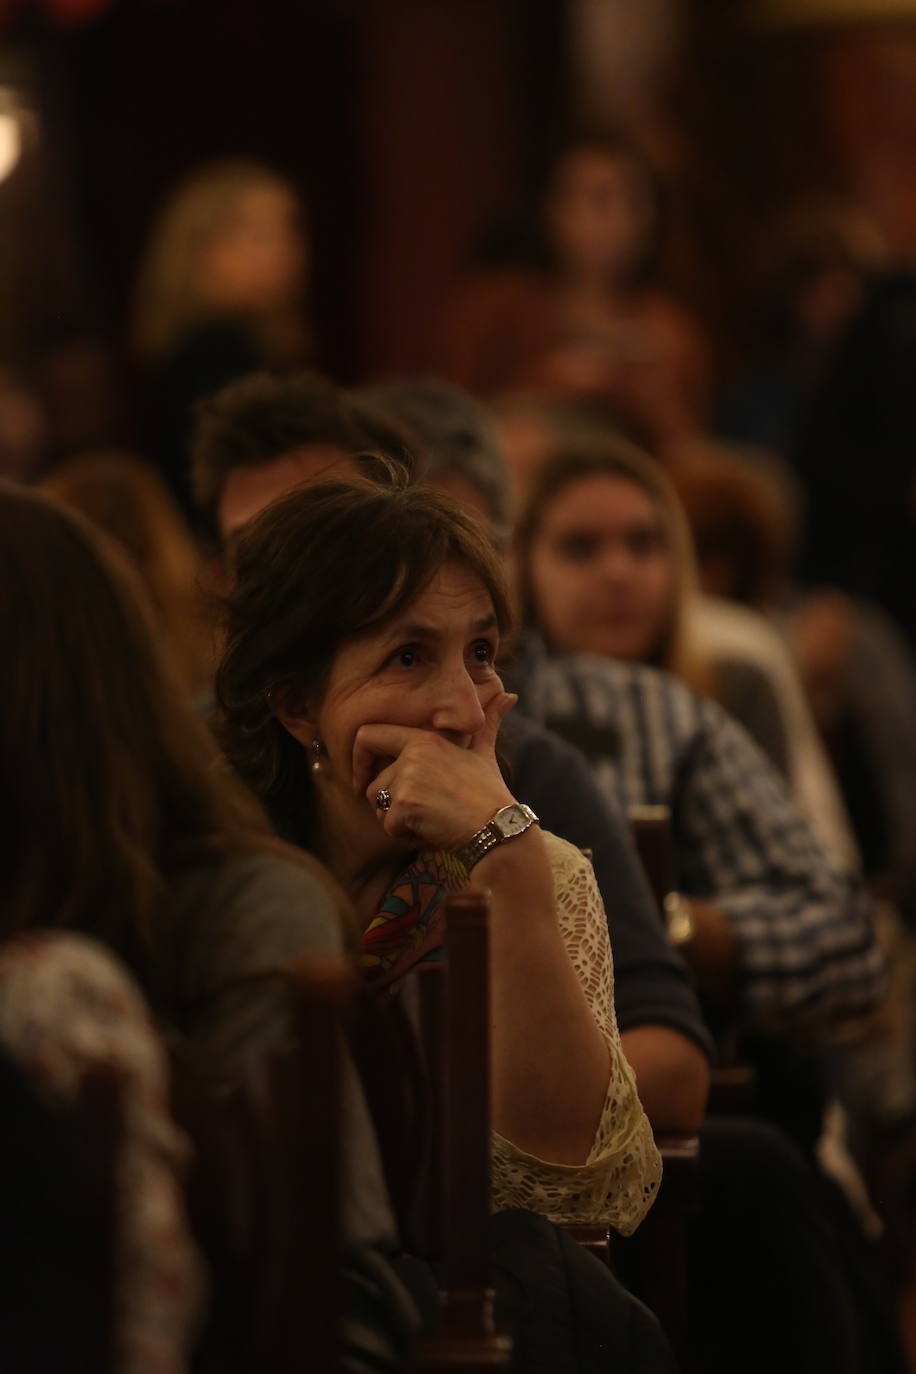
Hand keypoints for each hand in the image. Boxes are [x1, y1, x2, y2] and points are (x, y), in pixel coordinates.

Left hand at [352, 692, 517, 849]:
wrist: (499, 826)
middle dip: (383, 804)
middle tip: (407, 814)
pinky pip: (389, 826)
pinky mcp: (406, 804)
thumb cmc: (490, 793)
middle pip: (371, 783)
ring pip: (378, 807)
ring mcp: (408, 778)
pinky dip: (406, 837)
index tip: (362, 781)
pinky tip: (431, 833)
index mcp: (424, 738)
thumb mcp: (484, 753)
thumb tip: (510, 696)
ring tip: (429, 822)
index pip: (368, 735)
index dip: (358, 759)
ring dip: (397, 822)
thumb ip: (487, 725)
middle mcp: (413, 754)